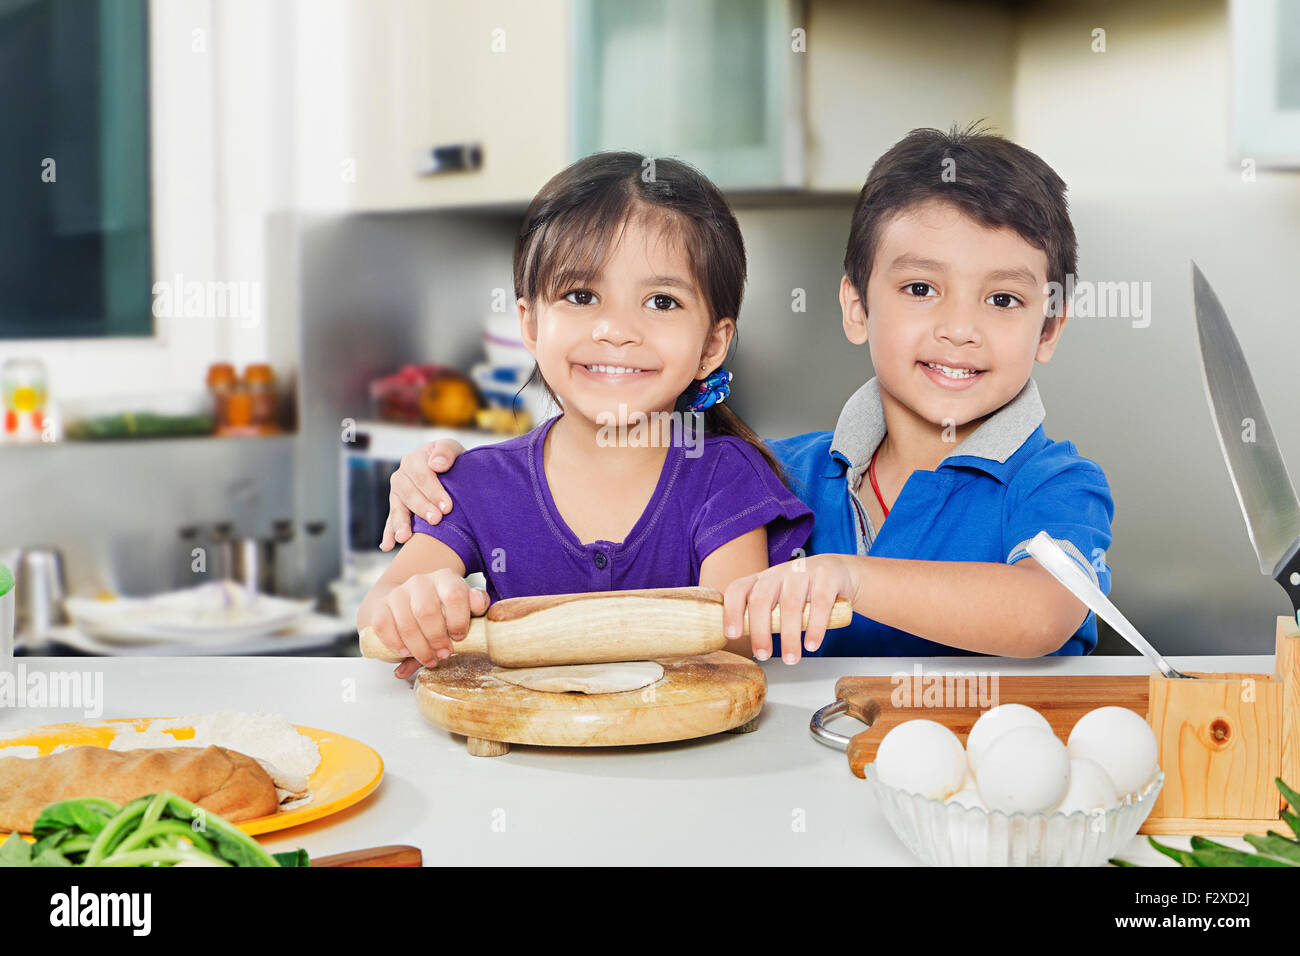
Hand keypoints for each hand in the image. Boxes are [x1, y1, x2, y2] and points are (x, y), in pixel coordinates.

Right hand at [367, 569, 488, 671]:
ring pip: (406, 623)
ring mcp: (398, 593)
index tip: (459, 637)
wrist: (408, 605)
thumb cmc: (444, 612)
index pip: (454, 594)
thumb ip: (476, 604)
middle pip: (426, 611)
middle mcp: (420, 581)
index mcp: (446, 578)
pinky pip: (384, 626)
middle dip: (436, 638)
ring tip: (429, 659)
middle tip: (444, 654)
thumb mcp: (465, 608)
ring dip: (419, 647)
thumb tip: (479, 604)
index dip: (458, 620)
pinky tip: (405, 653)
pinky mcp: (381, 606)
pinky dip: (396, 643)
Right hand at [379, 439, 466, 551]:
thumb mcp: (454, 449)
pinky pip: (390, 522)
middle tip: (436, 520)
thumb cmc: (455, 462)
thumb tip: (436, 464)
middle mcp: (402, 476)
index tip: (447, 506)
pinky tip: (387, 546)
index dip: (433, 490)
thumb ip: (446, 451)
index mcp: (415, 459)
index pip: (421, 474)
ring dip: (400, 523)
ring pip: (397, 508)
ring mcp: (398, 495)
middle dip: (421, 507)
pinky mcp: (398, 510)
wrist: (454, 473)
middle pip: (407, 492)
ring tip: (404, 537)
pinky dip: (388, 534)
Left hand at [722, 553, 862, 663]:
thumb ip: (764, 616)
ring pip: (790, 604)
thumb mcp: (778, 598)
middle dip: (759, 631)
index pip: (738, 589)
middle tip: (763, 655)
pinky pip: (820, 603)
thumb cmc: (804, 592)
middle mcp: (778, 573)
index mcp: (761, 579)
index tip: (732, 635)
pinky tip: (811, 644)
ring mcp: (802, 572)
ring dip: (789, 636)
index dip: (731, 612)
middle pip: (761, 599)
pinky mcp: (827, 576)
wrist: (839, 572)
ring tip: (791, 658)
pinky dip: (815, 627)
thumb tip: (748, 645)